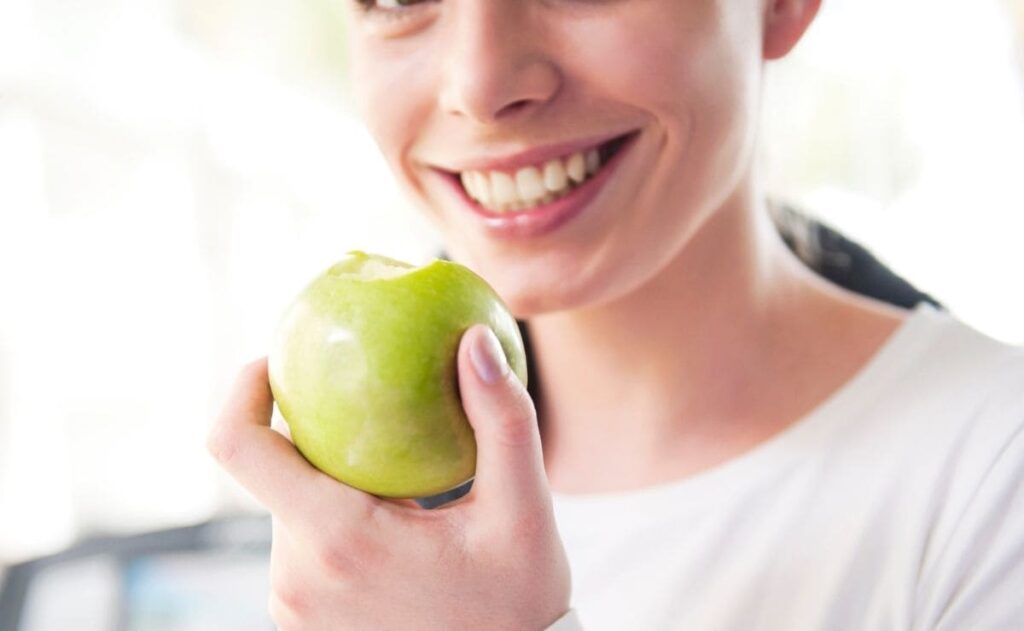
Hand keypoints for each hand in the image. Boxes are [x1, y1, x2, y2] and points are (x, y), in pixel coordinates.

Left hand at [207, 325, 570, 630]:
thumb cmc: (516, 602)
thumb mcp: (524, 511)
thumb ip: (502, 420)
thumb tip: (474, 341)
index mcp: (336, 539)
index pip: (238, 448)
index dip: (241, 389)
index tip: (274, 359)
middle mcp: (295, 577)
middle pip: (273, 472)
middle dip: (316, 433)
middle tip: (373, 407)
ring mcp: (293, 606)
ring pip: (289, 507)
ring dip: (331, 476)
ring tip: (397, 472)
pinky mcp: (301, 621)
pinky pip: (300, 544)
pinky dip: (332, 513)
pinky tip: (390, 511)